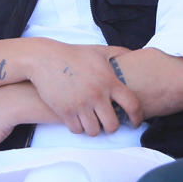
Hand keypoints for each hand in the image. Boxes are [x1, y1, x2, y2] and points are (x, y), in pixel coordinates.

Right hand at [25, 42, 141, 135]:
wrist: (45, 58)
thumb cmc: (74, 54)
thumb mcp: (99, 50)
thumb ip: (119, 52)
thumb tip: (134, 54)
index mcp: (109, 81)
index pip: (132, 105)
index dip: (137, 118)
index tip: (135, 123)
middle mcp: (97, 95)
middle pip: (112, 125)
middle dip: (111, 127)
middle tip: (107, 123)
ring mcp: (81, 104)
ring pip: (94, 131)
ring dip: (94, 128)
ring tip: (92, 121)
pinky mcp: (65, 111)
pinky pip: (77, 130)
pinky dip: (79, 127)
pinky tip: (78, 119)